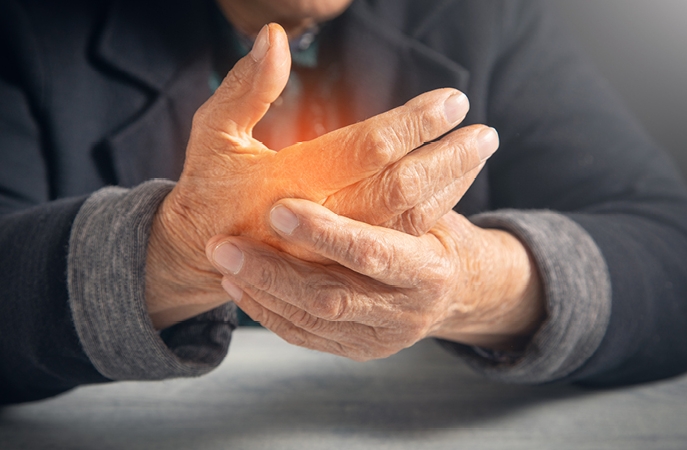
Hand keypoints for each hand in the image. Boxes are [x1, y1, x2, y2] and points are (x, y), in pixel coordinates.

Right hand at [146, 24, 497, 327]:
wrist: (202, 255)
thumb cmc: (209, 189)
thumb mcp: (214, 135)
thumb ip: (246, 88)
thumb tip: (273, 36)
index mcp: (288, 183)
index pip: (366, 149)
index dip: (413, 124)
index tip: (451, 101)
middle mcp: (317, 219)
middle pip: (399, 189)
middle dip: (447, 157)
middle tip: (484, 131)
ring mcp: (332, 249)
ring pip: (405, 220)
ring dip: (449, 184)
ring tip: (479, 151)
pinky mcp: (340, 263)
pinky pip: (397, 240)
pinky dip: (431, 211)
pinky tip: (452, 186)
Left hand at [206, 199, 544, 359]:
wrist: (455, 288)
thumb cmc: (431, 226)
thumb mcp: (426, 196)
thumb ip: (388, 171)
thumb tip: (347, 114)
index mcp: (431, 267)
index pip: (372, 251)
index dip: (326, 233)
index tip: (276, 209)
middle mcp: (409, 310)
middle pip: (334, 295)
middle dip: (275, 271)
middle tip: (224, 247)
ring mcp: (383, 337)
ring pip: (314, 318)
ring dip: (264, 288)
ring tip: (224, 258)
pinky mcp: (359, 349)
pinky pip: (305, 336)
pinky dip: (267, 310)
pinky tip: (237, 284)